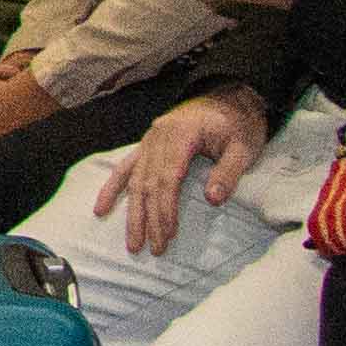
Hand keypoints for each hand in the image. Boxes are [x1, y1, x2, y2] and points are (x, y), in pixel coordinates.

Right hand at [92, 87, 267, 259]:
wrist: (230, 97)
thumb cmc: (238, 123)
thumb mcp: (243, 146)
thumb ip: (228, 172)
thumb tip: (213, 200)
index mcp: (180, 134)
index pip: (167, 178)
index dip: (166, 208)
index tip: (168, 234)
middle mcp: (157, 136)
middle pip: (147, 183)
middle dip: (148, 218)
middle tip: (153, 248)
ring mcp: (149, 140)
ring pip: (134, 180)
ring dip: (132, 212)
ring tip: (132, 241)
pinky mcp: (147, 145)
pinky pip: (125, 168)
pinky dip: (112, 189)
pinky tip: (101, 207)